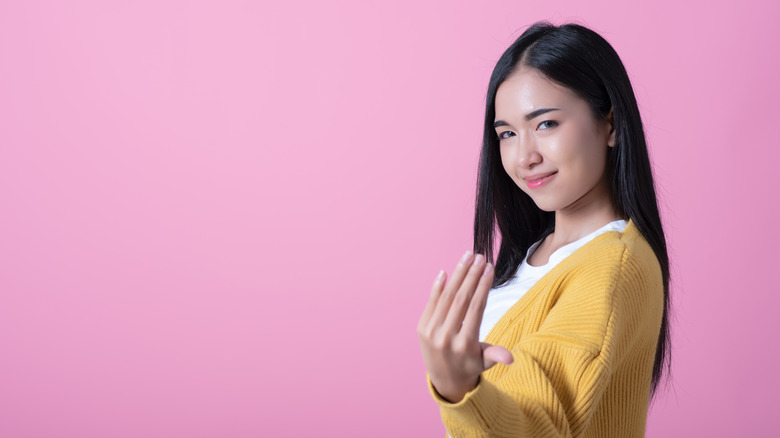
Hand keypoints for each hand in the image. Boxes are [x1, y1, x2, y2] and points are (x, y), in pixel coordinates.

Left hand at [417, 251, 513, 402]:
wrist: (444, 380)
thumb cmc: (470, 366)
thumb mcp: (485, 362)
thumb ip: (496, 355)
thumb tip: (510, 358)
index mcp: (465, 344)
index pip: (476, 308)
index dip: (483, 286)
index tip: (489, 268)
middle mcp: (446, 337)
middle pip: (461, 299)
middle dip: (471, 275)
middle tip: (480, 256)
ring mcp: (431, 332)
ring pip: (446, 297)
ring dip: (457, 275)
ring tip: (467, 257)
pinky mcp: (421, 328)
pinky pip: (431, 303)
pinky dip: (437, 287)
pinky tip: (446, 271)